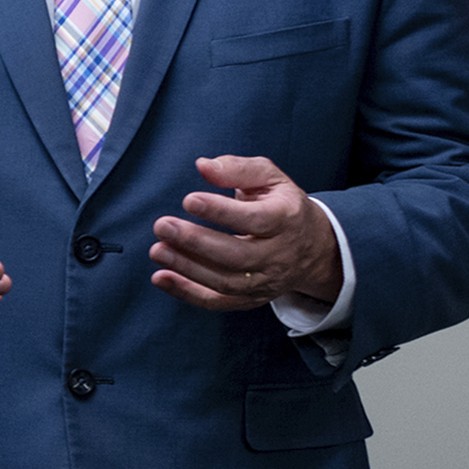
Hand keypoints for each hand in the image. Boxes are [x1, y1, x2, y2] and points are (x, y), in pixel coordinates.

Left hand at [150, 155, 339, 312]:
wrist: (310, 247)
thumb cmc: (281, 204)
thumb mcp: (269, 178)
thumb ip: (237, 169)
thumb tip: (203, 166)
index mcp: (286, 219)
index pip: (255, 219)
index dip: (220, 212)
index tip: (189, 200)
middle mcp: (279, 254)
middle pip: (237, 255)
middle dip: (196, 242)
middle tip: (162, 226)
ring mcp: (266, 281)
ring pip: (225, 282)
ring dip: (187, 268)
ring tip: (158, 250)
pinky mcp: (252, 298)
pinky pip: (218, 301)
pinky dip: (188, 293)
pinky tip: (161, 277)